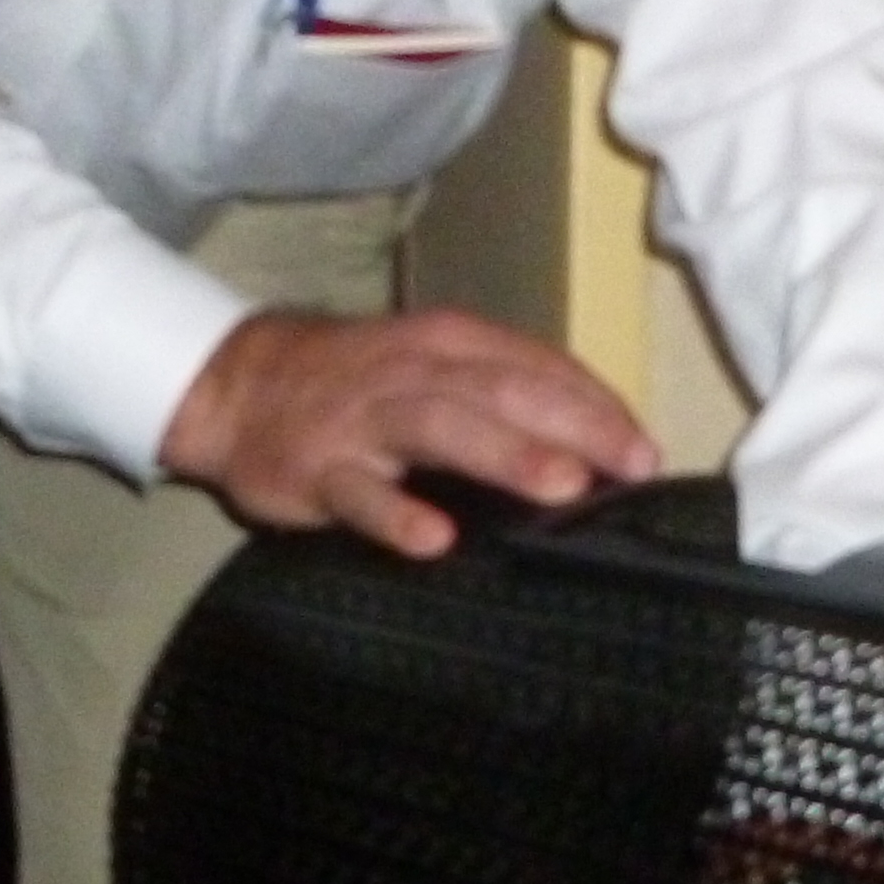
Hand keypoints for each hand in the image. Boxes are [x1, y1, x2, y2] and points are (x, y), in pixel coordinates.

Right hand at [159, 308, 662, 557]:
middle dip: (573, 425)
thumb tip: (599, 444)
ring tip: (562, 487)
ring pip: (440, 428)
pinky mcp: (316, 469)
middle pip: (503, 390)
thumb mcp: (431, 366)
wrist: (238, 384)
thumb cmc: (359, 383)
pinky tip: (432, 539)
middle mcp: (413, 372)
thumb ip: (505, 394)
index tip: (644, 451)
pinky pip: (358, 494)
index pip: (537, 366)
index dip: (595, 404)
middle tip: (629, 465)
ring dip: (505, 455)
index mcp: (451, 343)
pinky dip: (395, 514)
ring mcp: (363, 421)